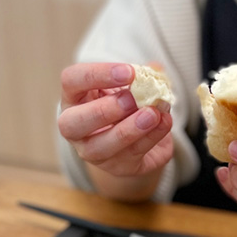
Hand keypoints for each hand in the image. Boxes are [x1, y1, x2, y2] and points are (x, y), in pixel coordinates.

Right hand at [58, 62, 173, 179]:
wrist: (139, 138)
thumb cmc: (127, 104)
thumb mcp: (130, 86)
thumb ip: (142, 76)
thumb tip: (157, 69)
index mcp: (74, 97)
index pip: (72, 80)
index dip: (97, 74)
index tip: (129, 72)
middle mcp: (74, 127)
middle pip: (73, 122)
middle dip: (104, 110)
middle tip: (131, 99)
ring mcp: (92, 151)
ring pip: (101, 146)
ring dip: (129, 129)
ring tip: (152, 114)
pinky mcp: (117, 167)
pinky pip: (132, 154)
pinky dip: (151, 137)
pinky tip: (164, 122)